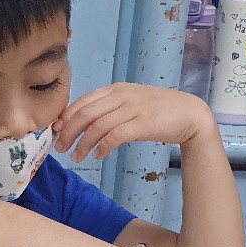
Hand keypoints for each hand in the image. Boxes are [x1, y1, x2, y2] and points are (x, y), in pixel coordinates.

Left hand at [52, 83, 212, 162]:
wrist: (190, 113)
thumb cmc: (158, 110)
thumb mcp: (130, 102)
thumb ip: (108, 109)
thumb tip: (81, 124)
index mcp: (116, 89)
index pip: (82, 101)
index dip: (66, 117)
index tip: (55, 131)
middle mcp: (122, 96)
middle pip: (85, 114)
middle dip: (68, 132)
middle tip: (60, 148)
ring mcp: (133, 109)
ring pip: (97, 127)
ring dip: (83, 144)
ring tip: (76, 157)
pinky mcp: (143, 124)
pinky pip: (115, 136)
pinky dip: (102, 147)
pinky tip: (98, 156)